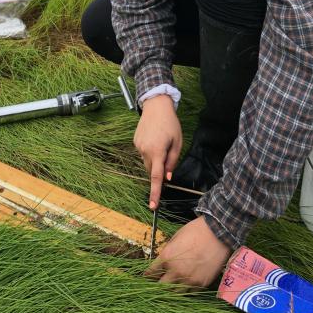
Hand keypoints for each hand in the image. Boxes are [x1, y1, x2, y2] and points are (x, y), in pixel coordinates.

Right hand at [133, 94, 181, 208]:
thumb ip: (172, 161)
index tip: (152, 206)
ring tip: (161, 142)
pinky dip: (150, 152)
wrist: (156, 106)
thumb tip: (167, 178)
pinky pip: (143, 153)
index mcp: (157, 151)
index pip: (155, 177)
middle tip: (168, 154)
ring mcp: (138, 146)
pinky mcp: (135, 142)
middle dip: (159, 169)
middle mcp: (145, 150)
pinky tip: (154, 139)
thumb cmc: (170, 123)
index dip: (155, 192)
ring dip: (154, 159)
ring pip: (147, 162)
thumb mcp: (177, 142)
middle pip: (152, 170)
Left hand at [145, 216, 230, 287]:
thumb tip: (163, 261)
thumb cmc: (195, 231)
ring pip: (174, 293)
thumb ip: (168, 251)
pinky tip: (186, 284)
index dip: (147, 275)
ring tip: (172, 285)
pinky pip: (189, 292)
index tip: (147, 277)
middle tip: (158, 283)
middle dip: (158, 284)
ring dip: (172, 289)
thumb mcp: (176, 237)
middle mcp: (176, 271)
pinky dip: (186, 289)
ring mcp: (189, 279)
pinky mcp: (201, 284)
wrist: (217, 233)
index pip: (151, 272)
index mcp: (167, 257)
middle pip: (161, 286)